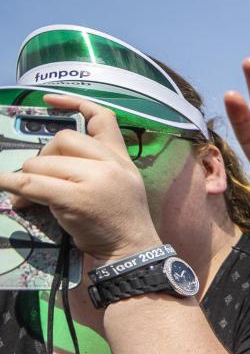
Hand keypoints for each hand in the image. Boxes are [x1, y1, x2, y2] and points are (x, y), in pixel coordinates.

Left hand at [0, 95, 160, 261]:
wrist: (133, 252)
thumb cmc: (120, 222)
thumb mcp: (120, 185)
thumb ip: (95, 166)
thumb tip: (47, 162)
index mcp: (121, 159)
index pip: (102, 118)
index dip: (74, 102)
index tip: (48, 102)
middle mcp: (111, 164)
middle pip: (62, 140)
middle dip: (43, 158)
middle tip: (40, 180)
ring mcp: (94, 180)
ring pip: (42, 164)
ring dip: (28, 180)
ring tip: (29, 199)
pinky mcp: (75, 198)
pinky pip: (31, 184)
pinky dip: (11, 185)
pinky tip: (5, 188)